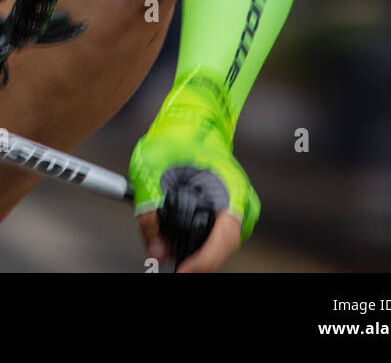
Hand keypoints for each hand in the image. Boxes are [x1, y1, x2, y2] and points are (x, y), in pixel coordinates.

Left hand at [129, 66, 259, 272]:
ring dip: (190, 247)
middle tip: (161, 252)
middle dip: (190, 256)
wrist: (191, 119)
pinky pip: (211, 236)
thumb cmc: (176, 136)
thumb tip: (155, 253)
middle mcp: (240, 202)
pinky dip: (192, 239)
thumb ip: (150, 214)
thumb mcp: (150, 169)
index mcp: (231, 188)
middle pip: (218, 247)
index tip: (180, 270)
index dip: (202, 261)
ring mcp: (236, 208)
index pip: (224, 239)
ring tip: (163, 239)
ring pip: (213, 244)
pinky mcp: (226, 212)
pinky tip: (173, 233)